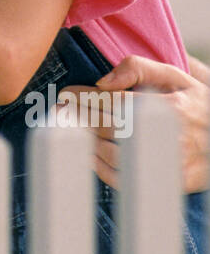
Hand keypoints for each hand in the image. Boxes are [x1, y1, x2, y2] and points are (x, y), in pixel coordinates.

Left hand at [60, 55, 208, 192]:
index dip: (85, 97)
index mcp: (169, 106)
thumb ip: (140, 69)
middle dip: (79, 117)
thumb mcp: (177, 77)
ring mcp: (170, 163)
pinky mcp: (170, 184)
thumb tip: (103, 81)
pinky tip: (88, 155)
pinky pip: (128, 180)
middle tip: (58, 111)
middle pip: (109, 127)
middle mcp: (170, 136)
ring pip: (114, 155)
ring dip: (87, 142)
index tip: (65, 94)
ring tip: (71, 130)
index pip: (115, 101)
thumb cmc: (197, 104)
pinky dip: (102, 168)